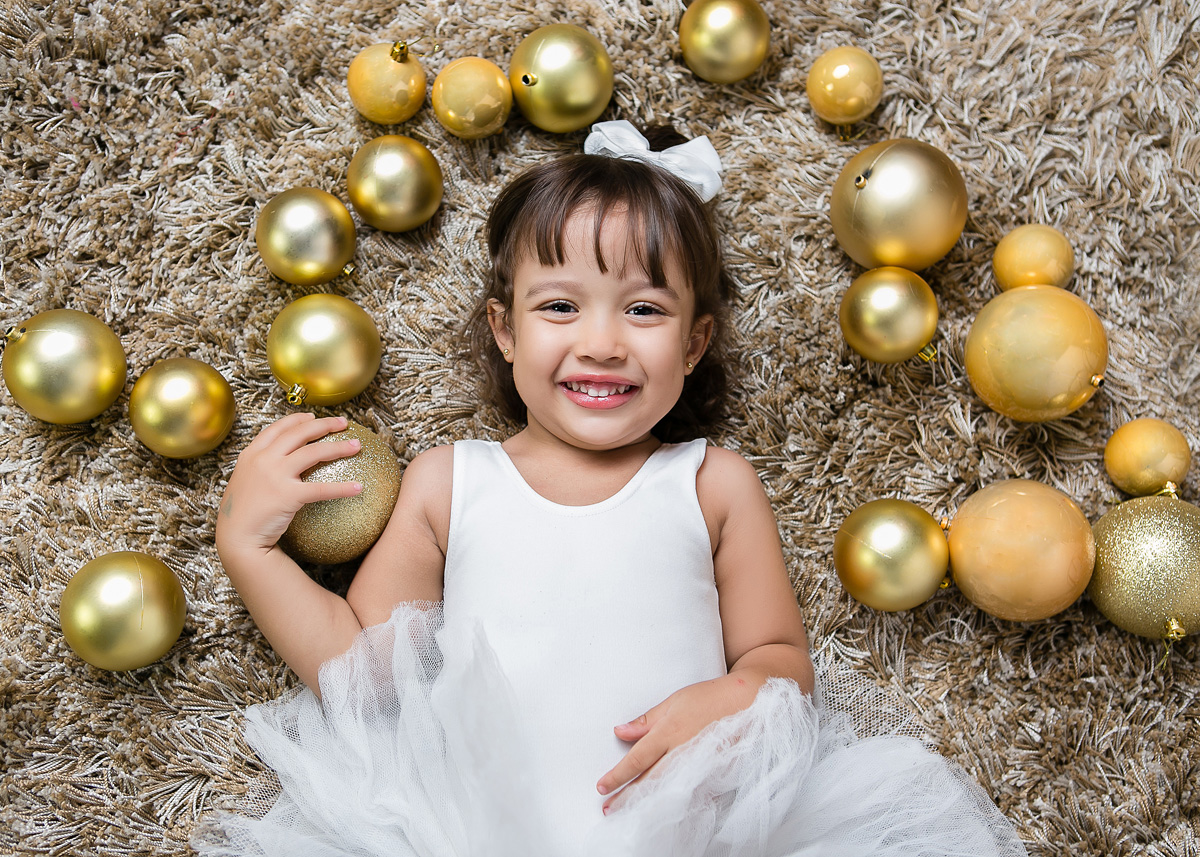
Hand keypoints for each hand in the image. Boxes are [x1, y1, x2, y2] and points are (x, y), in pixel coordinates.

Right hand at [216, 413, 363, 556]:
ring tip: (357, 446)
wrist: (236, 538)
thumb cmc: (243, 514)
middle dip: (324, 424)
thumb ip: (260, 467)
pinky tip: (358, 488)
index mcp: (251, 454)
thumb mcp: (245, 480)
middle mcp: (263, 460)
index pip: (278, 428)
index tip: (313, 415)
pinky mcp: (287, 495)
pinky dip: (342, 488)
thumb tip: (281, 461)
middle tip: (343, 422)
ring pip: (313, 453)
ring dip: (339, 447)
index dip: (297, 419)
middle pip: (299, 434)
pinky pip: (321, 489)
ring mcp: (275, 476)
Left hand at [596, 671, 764, 814]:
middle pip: (650, 781)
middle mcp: (683, 752)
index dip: (617, 776)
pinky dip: (679, 803)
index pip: (637, 760)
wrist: (750, 700)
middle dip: (628, 798)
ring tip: (633, 816)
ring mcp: (701, 765)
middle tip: (608, 810)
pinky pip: (694, 792)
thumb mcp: (673, 701)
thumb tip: (619, 732)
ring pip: (670, 791)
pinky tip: (667, 812)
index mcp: (669, 732)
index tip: (601, 788)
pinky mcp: (716, 773)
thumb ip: (646, 721)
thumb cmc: (710, 697)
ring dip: (650, 804)